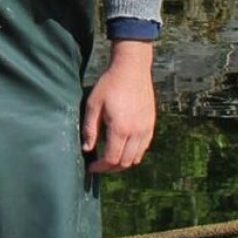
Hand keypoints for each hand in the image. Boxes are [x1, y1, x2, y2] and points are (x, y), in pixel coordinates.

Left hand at [83, 40, 155, 173]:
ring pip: (136, 158)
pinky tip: (123, 148)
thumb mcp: (93, 104)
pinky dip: (134, 154)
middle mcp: (136, 132)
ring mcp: (146, 129)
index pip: (111, 159)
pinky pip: (144, 148)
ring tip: (110, 158)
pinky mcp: (151, 124)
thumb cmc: (110, 84)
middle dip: (110, 168)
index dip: (100, 168)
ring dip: (123, 163)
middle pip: (125, 163)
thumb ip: (89, 128)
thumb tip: (87, 149)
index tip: (91, 167)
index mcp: (120, 129)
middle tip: (99, 166)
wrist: (132, 69)